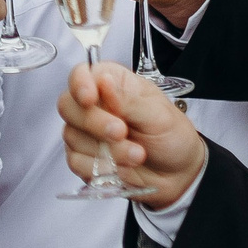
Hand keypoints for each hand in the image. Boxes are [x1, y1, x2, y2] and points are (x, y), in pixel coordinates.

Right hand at [59, 61, 207, 207]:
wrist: (178, 174)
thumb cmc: (172, 137)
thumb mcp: (159, 115)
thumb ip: (128, 100)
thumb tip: (104, 81)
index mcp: (114, 84)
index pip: (82, 73)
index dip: (80, 84)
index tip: (90, 98)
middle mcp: (96, 105)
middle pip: (68, 105)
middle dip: (94, 123)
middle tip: (121, 132)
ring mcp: (87, 132)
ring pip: (72, 136)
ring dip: (105, 150)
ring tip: (136, 154)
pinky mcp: (84, 157)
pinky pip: (75, 161)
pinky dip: (99, 167)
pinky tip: (121, 166)